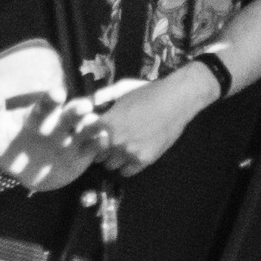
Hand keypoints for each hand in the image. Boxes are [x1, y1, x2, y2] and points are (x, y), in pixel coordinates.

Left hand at [0, 91, 107, 191]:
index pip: (45, 105)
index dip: (50, 99)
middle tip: (84, 106)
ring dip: (92, 126)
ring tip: (97, 124)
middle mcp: (58, 125)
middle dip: (75, 111)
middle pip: (68, 116)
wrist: (24, 171)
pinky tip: (104, 141)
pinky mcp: (82, 155)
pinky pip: (92, 149)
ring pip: (84, 130)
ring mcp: (71, 140)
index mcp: (38, 116)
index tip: (57, 92)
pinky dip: (99, 145)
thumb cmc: (8, 146)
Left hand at [87, 70, 211, 174]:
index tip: (92, 134)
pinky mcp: (145, 160)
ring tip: (119, 151)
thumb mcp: (121, 89)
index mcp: (107, 122)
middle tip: (106, 145)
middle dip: (99, 149)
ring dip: (112, 159)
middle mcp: (115, 140)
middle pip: (97, 154)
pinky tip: (130, 157)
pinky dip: (126, 166)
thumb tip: (89, 101)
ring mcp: (130, 152)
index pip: (86, 137)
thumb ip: (103, 96)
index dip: (87, 136)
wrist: (175, 101)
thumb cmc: (147, 91)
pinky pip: (127, 172)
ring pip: (111, 165)